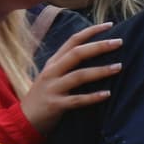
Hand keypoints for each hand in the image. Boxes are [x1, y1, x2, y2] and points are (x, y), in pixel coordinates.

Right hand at [19, 18, 119, 133]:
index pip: (73, 40)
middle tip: (119, 42)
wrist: (24, 118)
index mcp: (54, 62)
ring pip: (78, 76)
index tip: (110, 25)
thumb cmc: (45, 94)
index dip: (91, 31)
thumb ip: (69, 64)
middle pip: (77, 54)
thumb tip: (96, 52)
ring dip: (100, 71)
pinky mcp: (56, 105)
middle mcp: (52, 71)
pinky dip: (93, 97)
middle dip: (99, 46)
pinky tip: (108, 94)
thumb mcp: (53, 75)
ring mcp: (53, 88)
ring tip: (119, 67)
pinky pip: (77, 100)